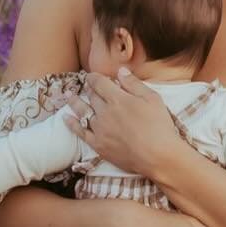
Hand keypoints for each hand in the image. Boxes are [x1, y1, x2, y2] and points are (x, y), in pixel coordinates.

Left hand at [63, 67, 181, 178]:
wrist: (157, 156)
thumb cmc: (159, 126)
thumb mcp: (152, 98)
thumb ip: (134, 83)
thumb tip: (120, 71)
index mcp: (118, 98)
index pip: (99, 83)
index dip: (93, 77)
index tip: (91, 75)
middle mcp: (105, 112)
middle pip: (91, 96)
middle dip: (88, 89)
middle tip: (85, 85)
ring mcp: (100, 129)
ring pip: (82, 112)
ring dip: (74, 102)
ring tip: (68, 96)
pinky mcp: (98, 145)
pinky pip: (81, 132)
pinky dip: (71, 124)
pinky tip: (66, 118)